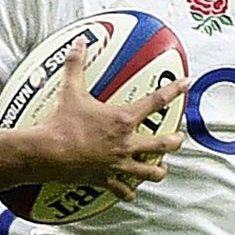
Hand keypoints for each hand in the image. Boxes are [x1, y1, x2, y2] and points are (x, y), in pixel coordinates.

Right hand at [32, 42, 187, 200]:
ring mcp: (118, 165)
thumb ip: (76, 64)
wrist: (48, 153)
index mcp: (122, 120)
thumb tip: (79, 42)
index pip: (156, 101)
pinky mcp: (106, 180)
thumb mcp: (70, 90)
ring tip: (161, 168)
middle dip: (176, 141)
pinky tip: (131, 192)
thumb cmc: (61, 123)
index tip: (187, 84)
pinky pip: (123, 191)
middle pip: (164, 144)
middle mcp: (126, 144)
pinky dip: (128, 192)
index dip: (175, 90)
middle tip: (179, 138)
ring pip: (150, 172)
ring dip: (158, 170)